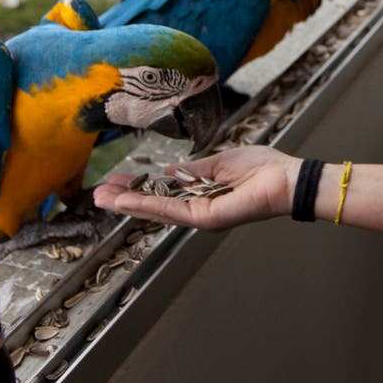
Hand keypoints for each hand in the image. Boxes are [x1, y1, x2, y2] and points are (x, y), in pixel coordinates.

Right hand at [93, 144, 297, 230]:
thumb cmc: (262, 169)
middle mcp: (197, 210)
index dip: (139, 188)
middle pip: (153, 206)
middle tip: (97, 195)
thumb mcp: (219, 163)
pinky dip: (145, 204)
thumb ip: (192, 170)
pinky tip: (125, 200)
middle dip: (124, 200)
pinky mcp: (205, 219)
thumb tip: (169, 171)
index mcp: (202, 195)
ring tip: (101, 199)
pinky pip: (169, 210)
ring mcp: (200, 216)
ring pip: (156, 210)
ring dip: (127, 204)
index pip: (163, 193)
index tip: (116, 180)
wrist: (286, 179)